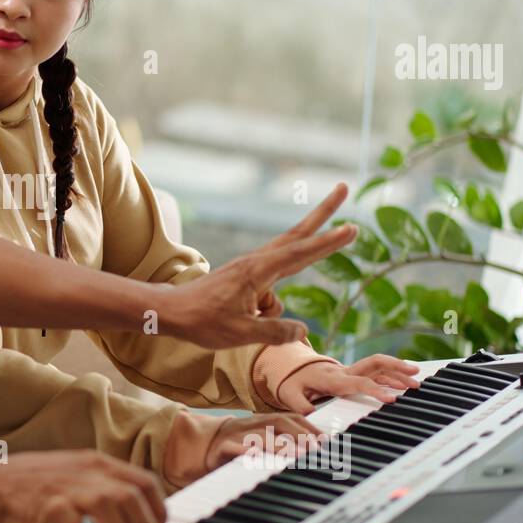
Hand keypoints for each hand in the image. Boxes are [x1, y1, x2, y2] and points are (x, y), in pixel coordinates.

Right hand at [0, 450, 167, 522]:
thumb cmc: (33, 484)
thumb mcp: (75, 472)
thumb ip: (103, 484)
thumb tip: (134, 506)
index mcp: (96, 462)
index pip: (144, 481)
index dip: (159, 507)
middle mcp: (86, 472)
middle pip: (133, 496)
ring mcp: (67, 487)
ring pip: (111, 503)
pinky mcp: (47, 506)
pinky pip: (70, 519)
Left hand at [160, 184, 357, 348]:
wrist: (170, 313)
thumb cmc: (201, 321)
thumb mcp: (241, 334)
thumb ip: (276, 332)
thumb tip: (303, 330)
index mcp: (257, 271)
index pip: (301, 253)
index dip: (328, 242)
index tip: (352, 228)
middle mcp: (257, 263)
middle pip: (298, 236)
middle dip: (322, 214)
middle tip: (343, 188)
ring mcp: (251, 269)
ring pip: (282, 277)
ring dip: (274, 307)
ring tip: (243, 320)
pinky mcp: (246, 278)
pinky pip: (269, 296)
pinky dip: (264, 313)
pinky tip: (240, 322)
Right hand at [164, 411, 323, 487]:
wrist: (200, 442)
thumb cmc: (240, 444)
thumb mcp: (264, 438)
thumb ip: (287, 440)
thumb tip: (319, 447)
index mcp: (266, 420)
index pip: (292, 418)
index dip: (311, 427)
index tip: (328, 441)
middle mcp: (254, 424)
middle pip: (280, 423)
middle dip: (300, 435)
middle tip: (318, 449)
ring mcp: (238, 435)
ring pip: (261, 436)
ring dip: (280, 445)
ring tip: (297, 455)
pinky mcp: (222, 448)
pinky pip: (234, 449)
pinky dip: (246, 452)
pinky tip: (257, 458)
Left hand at [272, 353, 421, 413]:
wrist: (292, 370)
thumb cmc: (293, 384)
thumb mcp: (290, 395)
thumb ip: (300, 405)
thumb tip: (311, 416)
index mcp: (333, 379)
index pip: (358, 382)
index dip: (375, 390)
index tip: (392, 398)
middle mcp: (345, 371)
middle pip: (374, 363)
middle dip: (395, 367)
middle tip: (415, 376)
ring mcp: (352, 370)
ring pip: (379, 366)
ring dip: (398, 371)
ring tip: (418, 381)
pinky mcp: (355, 373)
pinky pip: (377, 371)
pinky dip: (392, 375)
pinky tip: (405, 383)